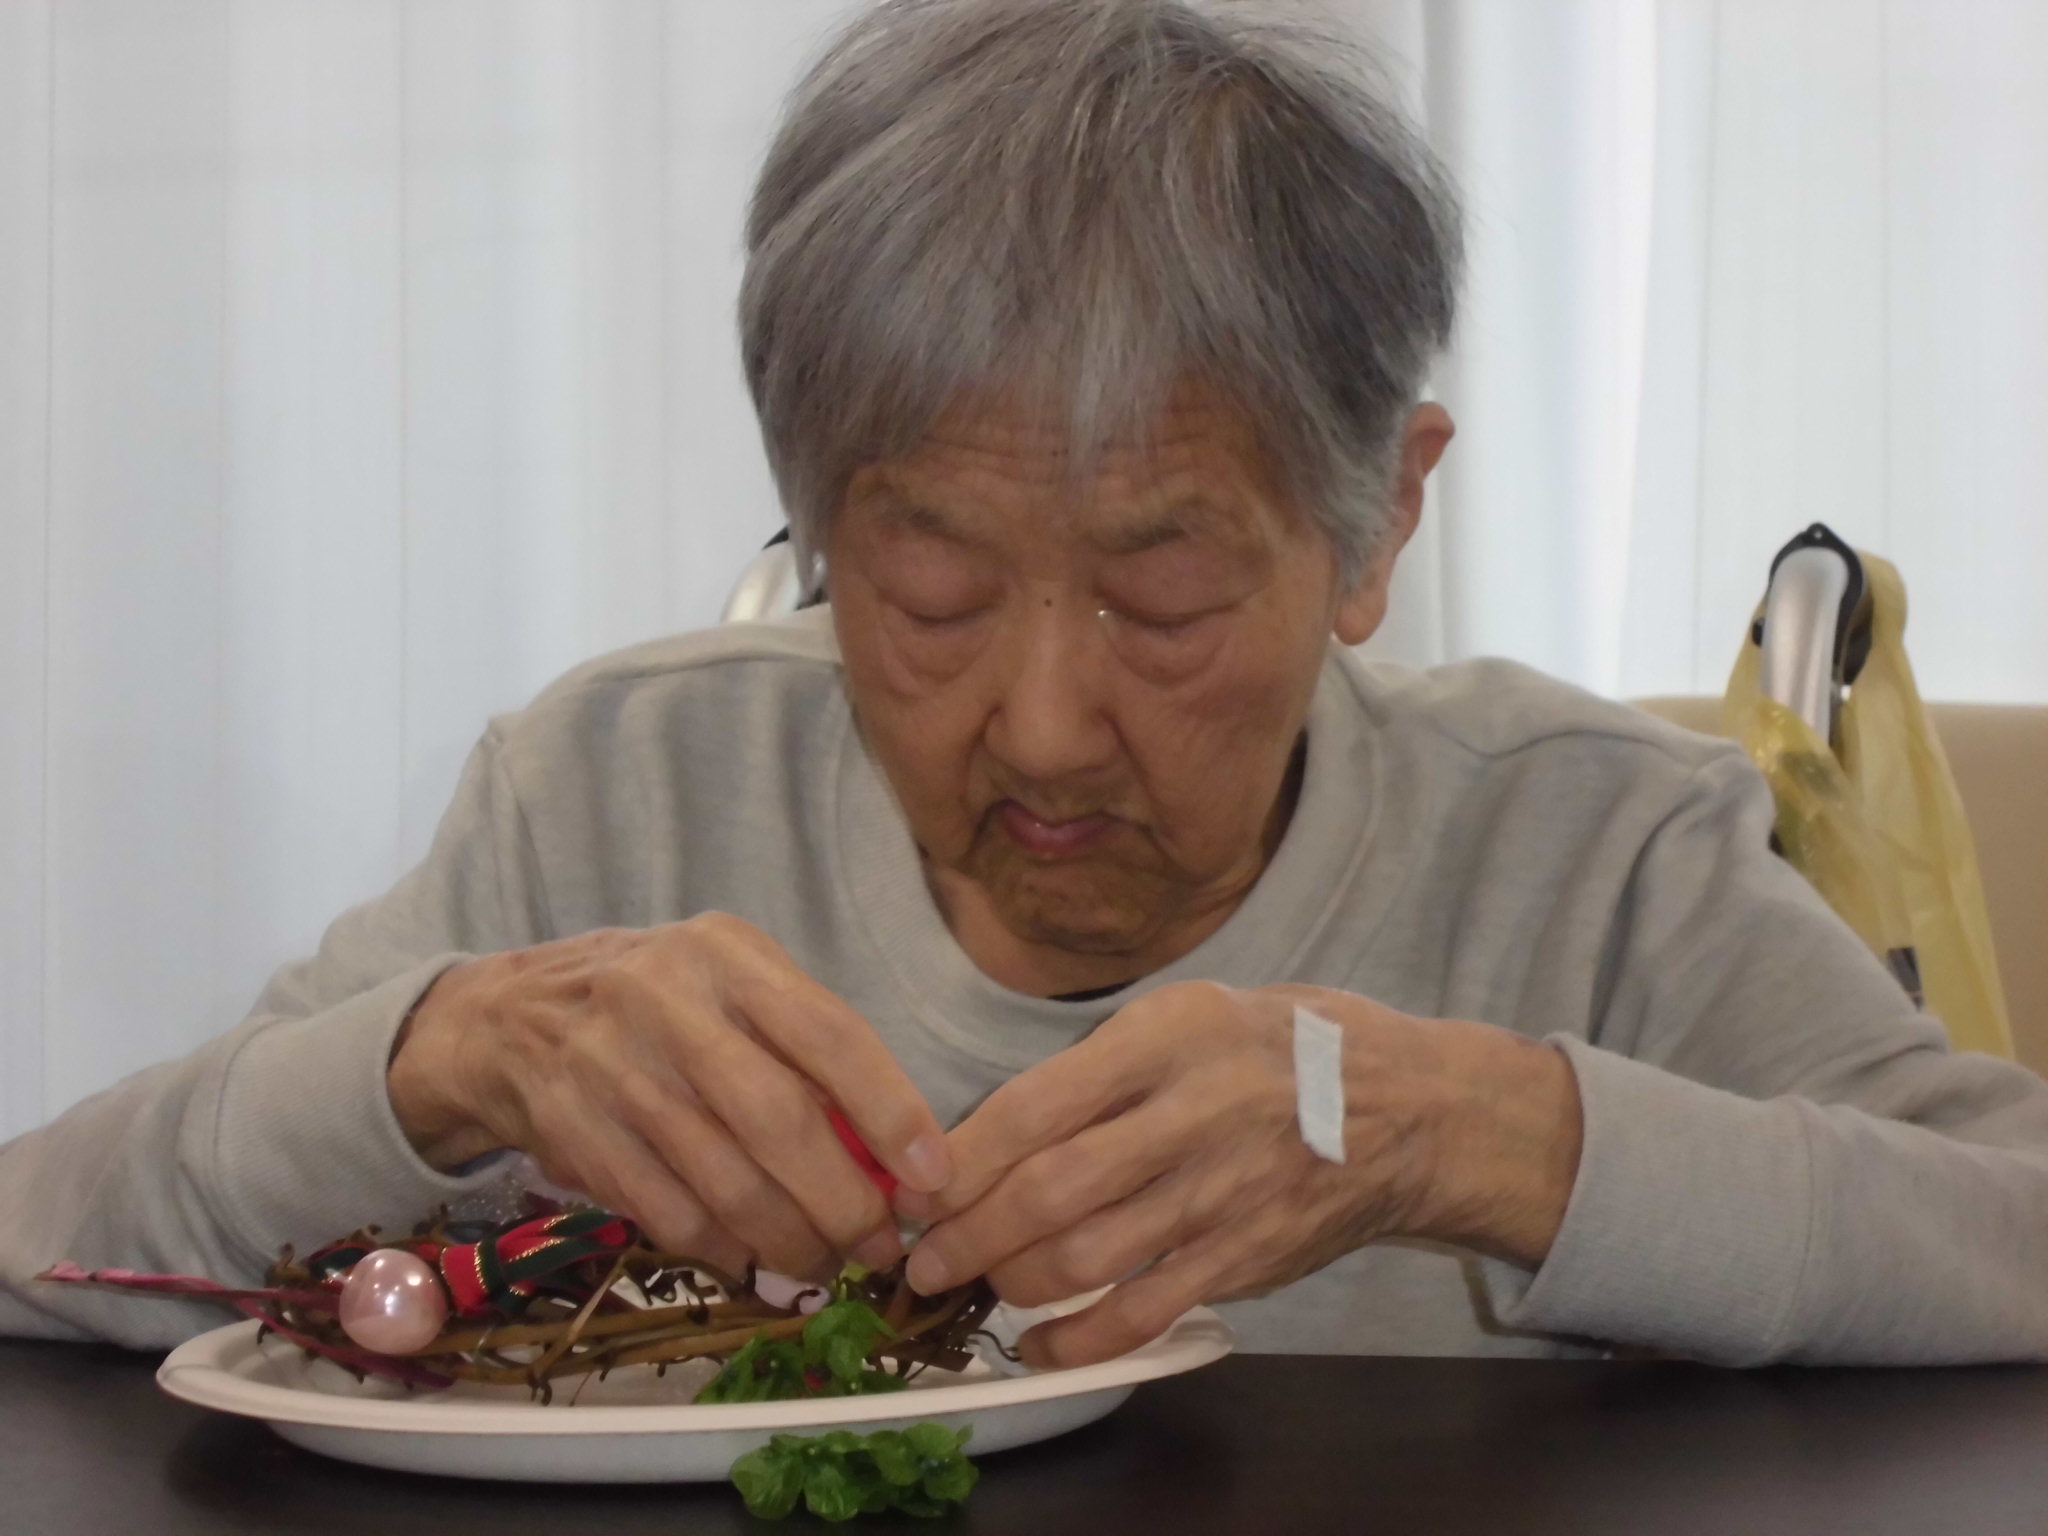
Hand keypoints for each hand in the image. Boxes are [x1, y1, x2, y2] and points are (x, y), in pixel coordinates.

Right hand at [386, 913, 951, 1279]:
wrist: (510, 1018)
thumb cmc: (663, 1003)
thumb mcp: (733, 984)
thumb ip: (807, 1048)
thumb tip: (895, 1155)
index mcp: (727, 955)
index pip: (830, 1035)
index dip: (891, 1113)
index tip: (933, 1179)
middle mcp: (668, 1003)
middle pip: (779, 1121)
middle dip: (844, 1201)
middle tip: (879, 1246)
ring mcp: (613, 1069)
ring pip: (725, 1182)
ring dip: (789, 1241)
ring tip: (823, 1263)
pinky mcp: (573, 1132)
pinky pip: (669, 1214)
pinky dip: (721, 1249)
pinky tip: (750, 1257)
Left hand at [896, 981, 1581, 1367]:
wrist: (1409, 1107)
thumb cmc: (1278, 1047)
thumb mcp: (1191, 1012)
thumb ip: (1100, 1065)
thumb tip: (991, 1132)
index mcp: (1169, 1035)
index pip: (1038, 1103)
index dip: (963, 1157)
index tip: (916, 1188)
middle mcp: (1195, 1111)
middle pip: (1053, 1189)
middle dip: (970, 1232)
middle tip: (924, 1258)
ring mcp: (1225, 1191)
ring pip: (1090, 1256)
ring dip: (1013, 1282)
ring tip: (977, 1286)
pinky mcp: (1248, 1256)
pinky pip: (1146, 1310)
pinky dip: (1081, 1337)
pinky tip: (1041, 1341)